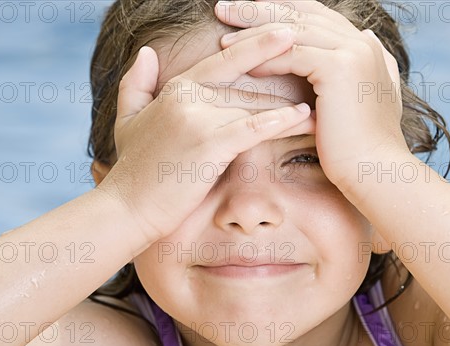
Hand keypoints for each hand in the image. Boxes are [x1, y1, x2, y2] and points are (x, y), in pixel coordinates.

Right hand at [99, 30, 313, 241]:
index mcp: (176, 88)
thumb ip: (136, 83)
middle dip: (284, 77)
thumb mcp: (128, 119)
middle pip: (247, 82)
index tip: (286, 32)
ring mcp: (198, 118)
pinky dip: (281, 121)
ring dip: (291, 104)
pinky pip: (254, 127)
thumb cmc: (133, 169)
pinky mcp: (209, 144)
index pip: (225, 60)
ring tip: (323, 103)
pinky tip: (304, 117)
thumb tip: (147, 52)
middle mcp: (188, 96)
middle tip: (318, 67)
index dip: (257, 45)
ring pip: (255, 104)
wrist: (126, 209)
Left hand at [216, 0, 408, 198]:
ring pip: (293, 30)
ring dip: (255, 31)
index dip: (279, 9)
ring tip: (224, 35)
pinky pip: (293, 55)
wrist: (376, 171)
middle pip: (301, 13)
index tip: (247, 14)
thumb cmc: (360, 146)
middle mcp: (362, 41)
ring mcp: (354, 51)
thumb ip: (358, 70)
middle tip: (225, 8)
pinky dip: (267, 59)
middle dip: (260, 9)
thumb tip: (357, 43)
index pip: (314, 14)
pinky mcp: (340, 67)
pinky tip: (244, 64)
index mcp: (364, 45)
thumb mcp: (360, 99)